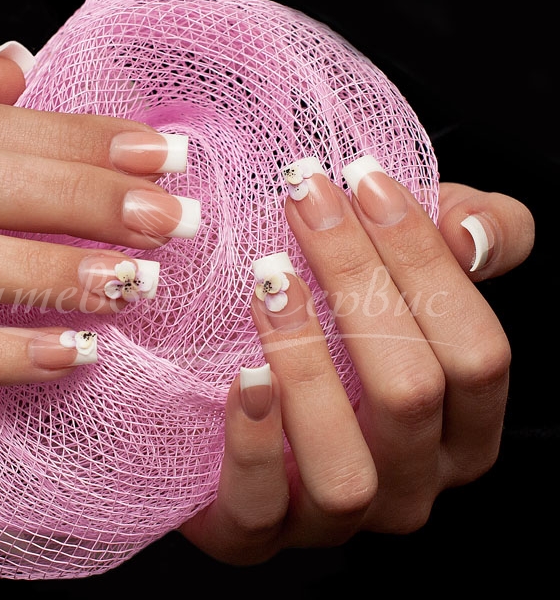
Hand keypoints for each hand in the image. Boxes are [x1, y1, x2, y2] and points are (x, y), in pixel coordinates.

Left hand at [180, 156, 533, 563]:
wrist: (232, 403)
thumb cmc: (336, 330)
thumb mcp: (408, 273)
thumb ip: (466, 241)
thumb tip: (467, 231)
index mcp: (463, 428)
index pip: (478, 353)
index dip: (426, 262)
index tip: (365, 180)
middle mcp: (413, 482)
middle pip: (412, 392)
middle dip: (358, 283)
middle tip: (302, 202)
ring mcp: (337, 516)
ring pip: (345, 465)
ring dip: (309, 365)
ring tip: (271, 284)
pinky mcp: (257, 530)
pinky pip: (261, 507)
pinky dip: (253, 442)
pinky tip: (241, 375)